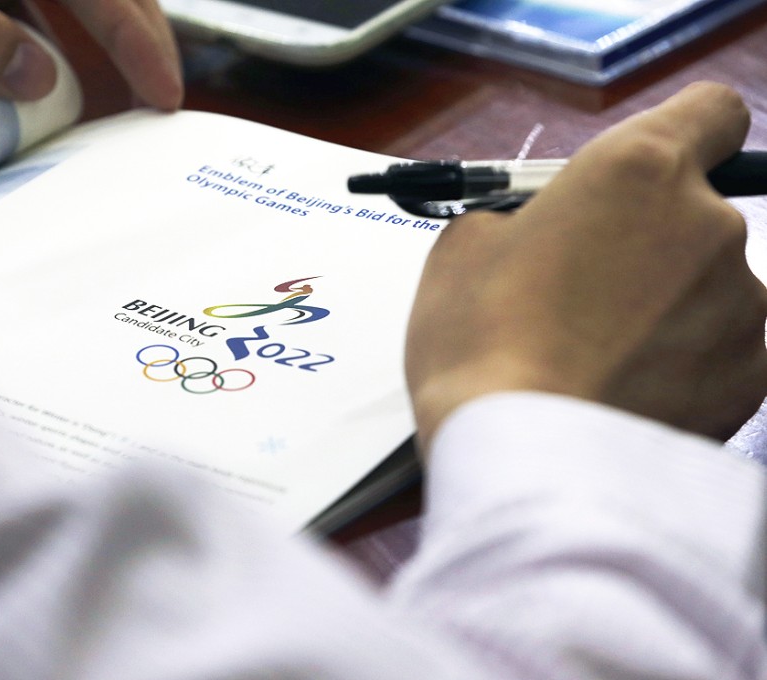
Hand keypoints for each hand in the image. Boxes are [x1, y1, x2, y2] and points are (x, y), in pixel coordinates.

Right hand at [406, 81, 766, 441]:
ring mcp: (740, 306)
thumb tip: (538, 231)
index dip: (685, 136)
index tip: (649, 173)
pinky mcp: (749, 380)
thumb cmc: (481, 344)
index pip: (711, 113)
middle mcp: (708, 225)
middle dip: (644, 243)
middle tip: (577, 293)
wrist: (520, 457)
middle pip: (693, 215)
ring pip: (706, 289)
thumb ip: (523, 216)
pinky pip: (719, 353)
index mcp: (638, 170)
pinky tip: (623, 390)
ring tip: (593, 357)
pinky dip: (682, 365)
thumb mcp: (465, 248)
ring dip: (662, 308)